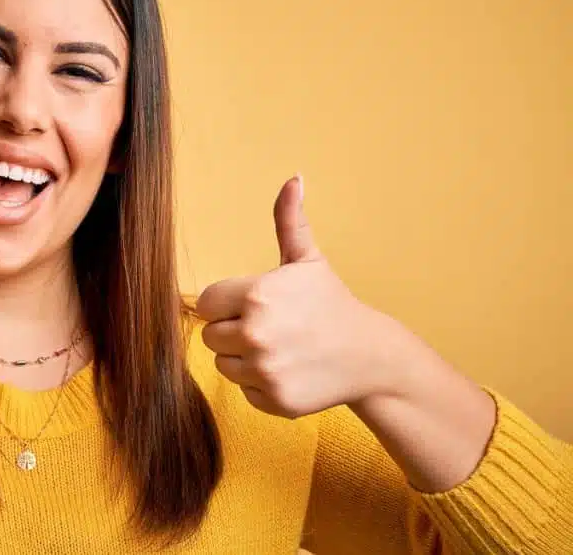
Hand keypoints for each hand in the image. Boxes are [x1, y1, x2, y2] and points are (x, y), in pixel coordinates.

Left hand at [197, 175, 406, 418]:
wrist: (370, 355)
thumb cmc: (331, 303)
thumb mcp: (308, 260)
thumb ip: (289, 220)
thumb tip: (293, 178)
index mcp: (257, 295)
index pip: (207, 304)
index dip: (227, 304)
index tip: (253, 305)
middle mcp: (256, 334)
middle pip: (211, 336)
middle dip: (233, 331)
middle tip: (270, 328)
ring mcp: (265, 370)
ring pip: (224, 364)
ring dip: (244, 359)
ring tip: (280, 348)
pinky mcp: (273, 399)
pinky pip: (244, 390)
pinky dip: (261, 385)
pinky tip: (289, 370)